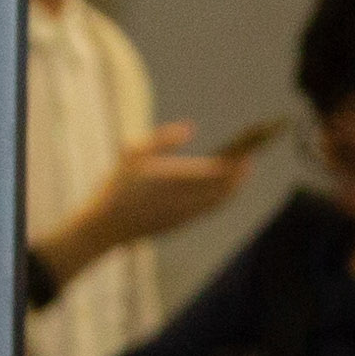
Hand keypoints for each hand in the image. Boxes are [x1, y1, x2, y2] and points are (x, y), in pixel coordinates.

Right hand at [43, 123, 256, 268]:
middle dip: (239, 174)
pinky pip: (209, 210)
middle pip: (224, 188)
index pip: (217, 172)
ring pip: (219, 201)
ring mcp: (184, 216)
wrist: (106, 228)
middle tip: (248, 158)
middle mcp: (184, 201)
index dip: (236, 163)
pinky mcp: (181, 225)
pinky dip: (220, 198)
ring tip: (239, 171)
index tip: (247, 151)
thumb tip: (190, 127)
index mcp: (174, 180)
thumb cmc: (117, 187)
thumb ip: (163, 139)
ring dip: (232, 187)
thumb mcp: (133, 154)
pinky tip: (222, 189)